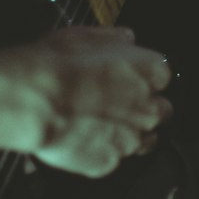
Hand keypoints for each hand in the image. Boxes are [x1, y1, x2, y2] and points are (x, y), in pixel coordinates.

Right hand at [8, 27, 173, 177]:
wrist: (36, 102)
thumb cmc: (59, 66)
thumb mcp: (87, 35)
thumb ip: (114, 39)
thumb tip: (125, 39)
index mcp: (151, 72)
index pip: (163, 78)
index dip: (143, 79)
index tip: (130, 79)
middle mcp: (149, 108)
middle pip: (161, 112)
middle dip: (144, 109)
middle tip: (118, 104)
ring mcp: (131, 139)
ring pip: (145, 141)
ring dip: (130, 134)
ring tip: (103, 126)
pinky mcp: (109, 162)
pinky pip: (111, 159)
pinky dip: (100, 152)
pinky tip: (83, 140)